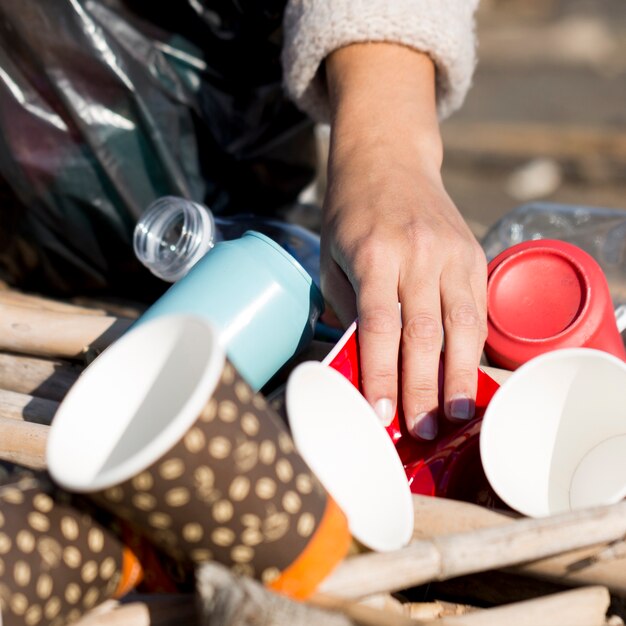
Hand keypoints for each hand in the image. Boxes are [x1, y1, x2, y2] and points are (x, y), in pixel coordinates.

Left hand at [322, 43, 486, 439]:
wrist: (388, 158)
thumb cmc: (351, 212)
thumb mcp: (331, 255)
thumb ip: (347, 306)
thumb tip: (362, 362)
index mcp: (373, 253)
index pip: (379, 326)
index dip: (381, 375)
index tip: (381, 414)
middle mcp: (417, 253)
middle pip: (424, 333)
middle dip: (423, 389)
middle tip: (423, 431)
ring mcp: (451, 253)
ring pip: (462, 325)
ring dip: (458, 377)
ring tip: (455, 417)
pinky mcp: (473, 255)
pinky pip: (477, 308)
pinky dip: (473, 347)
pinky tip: (468, 377)